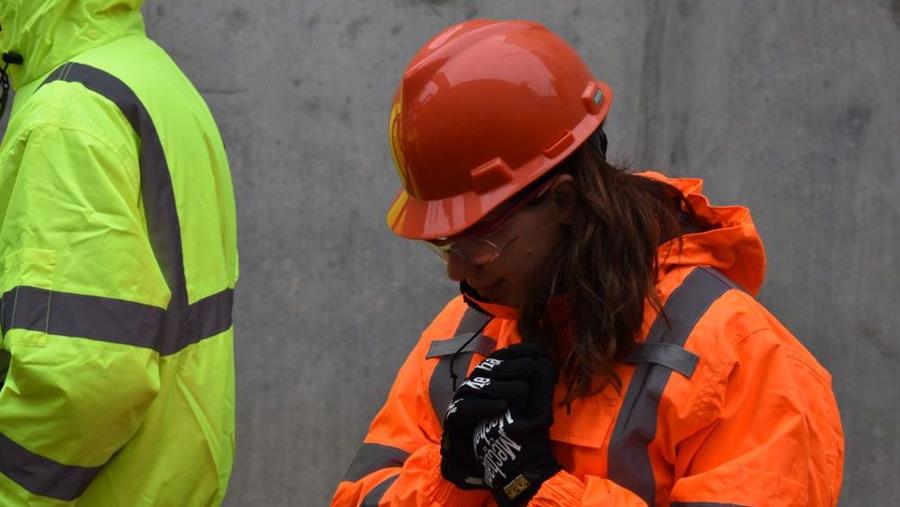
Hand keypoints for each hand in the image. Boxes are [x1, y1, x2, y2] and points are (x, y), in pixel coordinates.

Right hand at [440, 344, 543, 489]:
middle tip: (530, 367)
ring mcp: (461, 401)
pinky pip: (466, 408)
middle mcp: (473, 386)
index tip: (535, 350)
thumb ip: (534, 385)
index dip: (516, 353)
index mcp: (488, 379)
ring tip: (523, 390)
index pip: (499, 359)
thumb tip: (546, 363)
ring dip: (501, 385)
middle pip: (487, 369)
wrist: (495, 462)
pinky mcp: (454, 418)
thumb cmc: (512, 431)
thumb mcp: (529, 406)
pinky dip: (484, 406)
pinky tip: (503, 407)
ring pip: (477, 386)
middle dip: (510, 366)